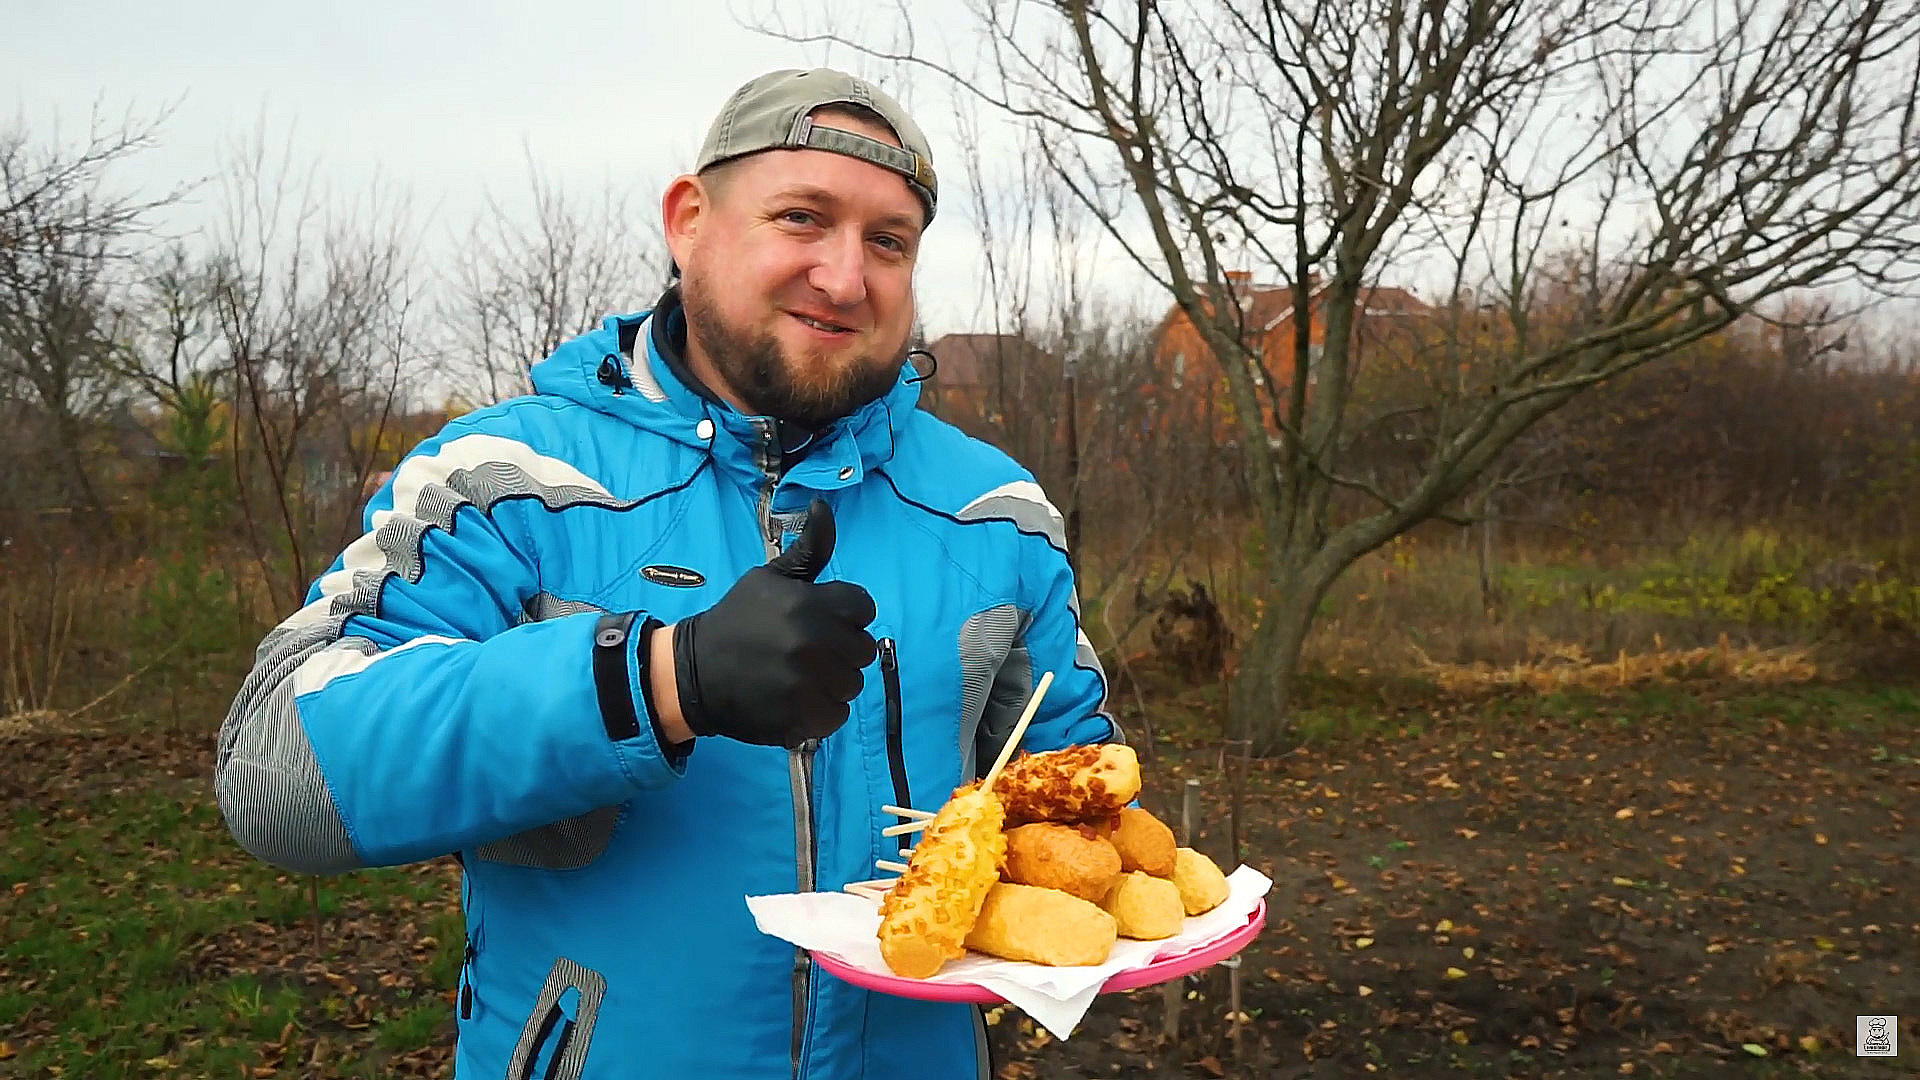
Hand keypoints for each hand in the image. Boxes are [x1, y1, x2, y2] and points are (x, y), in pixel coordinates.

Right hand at [669, 499, 876, 748]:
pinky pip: (838, 714)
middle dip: (841, 649)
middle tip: (809, 650)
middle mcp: (814, 643)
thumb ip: (809, 549)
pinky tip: (797, 699)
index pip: (863, 607)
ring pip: (852, 683)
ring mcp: (809, 683)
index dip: (845, 614)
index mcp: (810, 604)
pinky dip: (822, 710)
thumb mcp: (769, 578)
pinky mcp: (802, 717)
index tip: (821, 620)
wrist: (694, 672)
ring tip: (800, 675)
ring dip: (832, 681)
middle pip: (863, 648)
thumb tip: (824, 506)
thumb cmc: (737, 620)